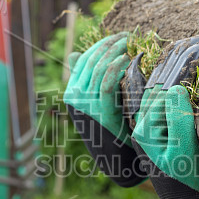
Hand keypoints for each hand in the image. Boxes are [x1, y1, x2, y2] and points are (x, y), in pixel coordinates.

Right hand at [63, 33, 145, 186]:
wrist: (115, 161)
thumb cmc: (110, 132)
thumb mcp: (95, 104)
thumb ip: (87, 82)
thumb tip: (73, 55)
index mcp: (72, 94)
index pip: (82, 60)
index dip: (99, 45)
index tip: (116, 38)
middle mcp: (74, 98)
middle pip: (90, 61)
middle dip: (108, 45)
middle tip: (125, 37)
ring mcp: (85, 106)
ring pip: (97, 69)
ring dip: (113, 52)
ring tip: (127, 44)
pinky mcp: (99, 113)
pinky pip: (106, 84)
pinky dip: (115, 69)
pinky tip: (126, 60)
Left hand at [130, 37, 198, 198]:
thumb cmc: (191, 179)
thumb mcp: (186, 151)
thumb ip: (179, 119)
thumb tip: (176, 87)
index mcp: (144, 128)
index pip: (163, 88)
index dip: (182, 66)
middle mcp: (143, 125)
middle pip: (158, 83)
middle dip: (177, 60)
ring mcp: (153, 126)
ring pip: (161, 88)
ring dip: (174, 67)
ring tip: (194, 46)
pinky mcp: (164, 129)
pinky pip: (166, 99)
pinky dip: (175, 81)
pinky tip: (186, 70)